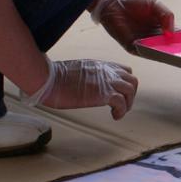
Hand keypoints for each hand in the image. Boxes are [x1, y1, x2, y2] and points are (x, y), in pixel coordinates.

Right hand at [23, 58, 137, 119]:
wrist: (48, 80)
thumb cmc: (55, 77)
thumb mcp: (77, 70)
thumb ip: (89, 75)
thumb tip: (89, 84)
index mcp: (100, 65)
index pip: (124, 70)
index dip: (125, 83)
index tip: (119, 93)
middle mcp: (107, 71)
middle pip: (132, 80)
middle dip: (130, 94)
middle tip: (122, 105)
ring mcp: (107, 81)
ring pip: (130, 90)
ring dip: (128, 103)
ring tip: (118, 112)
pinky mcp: (104, 94)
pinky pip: (122, 103)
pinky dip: (121, 111)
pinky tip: (114, 116)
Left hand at [91, 0, 174, 51]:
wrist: (114, 1)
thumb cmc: (134, 1)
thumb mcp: (155, 4)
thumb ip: (166, 15)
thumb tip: (172, 32)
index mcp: (162, 28)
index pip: (177, 37)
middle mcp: (154, 38)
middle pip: (170, 48)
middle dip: (180, 51)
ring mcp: (144, 44)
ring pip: (159, 53)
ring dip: (169, 55)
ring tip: (180, 55)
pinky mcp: (133, 47)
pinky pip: (145, 53)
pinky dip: (154, 53)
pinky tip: (162, 52)